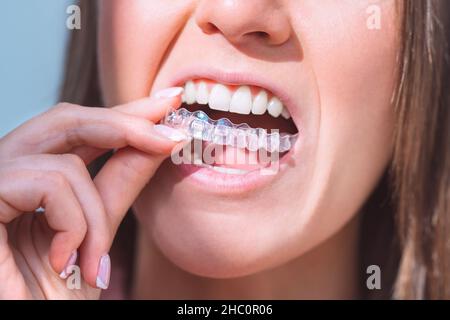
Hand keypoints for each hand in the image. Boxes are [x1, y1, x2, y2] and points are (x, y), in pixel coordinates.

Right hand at [0, 88, 185, 298]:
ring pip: (64, 162)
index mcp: (28, 181)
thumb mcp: (95, 233)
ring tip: (93, 260)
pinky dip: (71, 223)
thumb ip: (118, 184)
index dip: (123, 113)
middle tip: (170, 137)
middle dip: (126, 125)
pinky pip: (45, 182)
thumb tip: (157, 141)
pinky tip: (63, 259)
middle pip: (65, 119)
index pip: (77, 129)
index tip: (168, 102)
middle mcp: (4, 174)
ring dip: (95, 215)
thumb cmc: (50, 297)